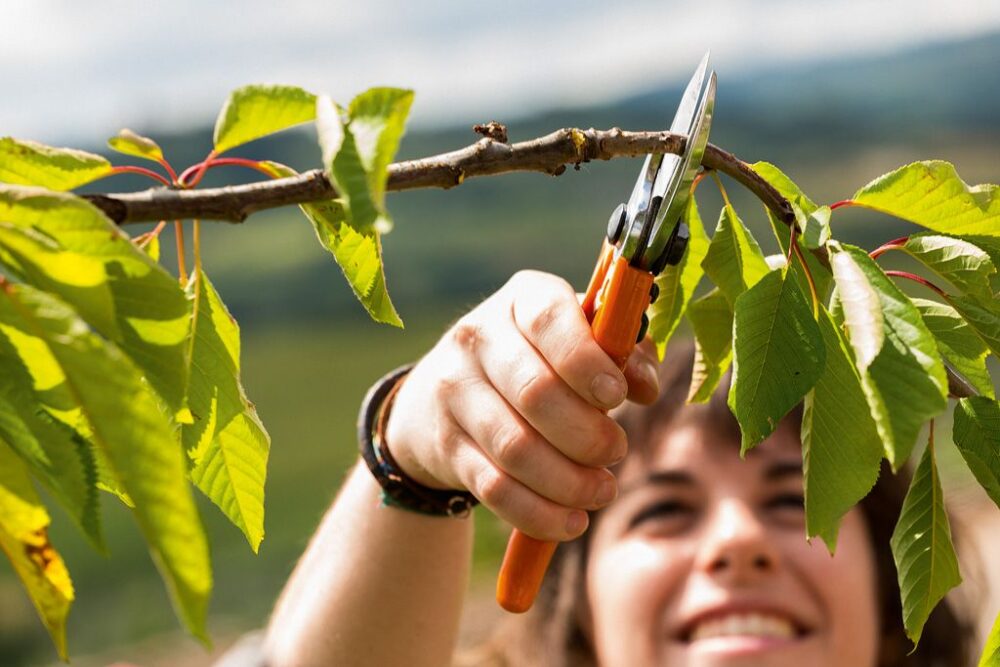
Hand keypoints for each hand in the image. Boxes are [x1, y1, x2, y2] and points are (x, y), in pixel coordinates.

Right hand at [383, 270, 659, 540]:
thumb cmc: (537, 360)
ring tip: (601, 491)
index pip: (550, 321)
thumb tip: (645, 387)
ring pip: (515, 447)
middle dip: (587, 434)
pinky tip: (570, 520)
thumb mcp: (576, 340)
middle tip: (616, 452)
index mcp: (521, 300)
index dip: (587, 362)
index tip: (617, 397)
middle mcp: (478, 338)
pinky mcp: (445, 445)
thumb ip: (622, 353)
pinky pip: (494, 488)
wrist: (440, 396)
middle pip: (536, 393)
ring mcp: (454, 391)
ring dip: (569, 481)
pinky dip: (538, 513)